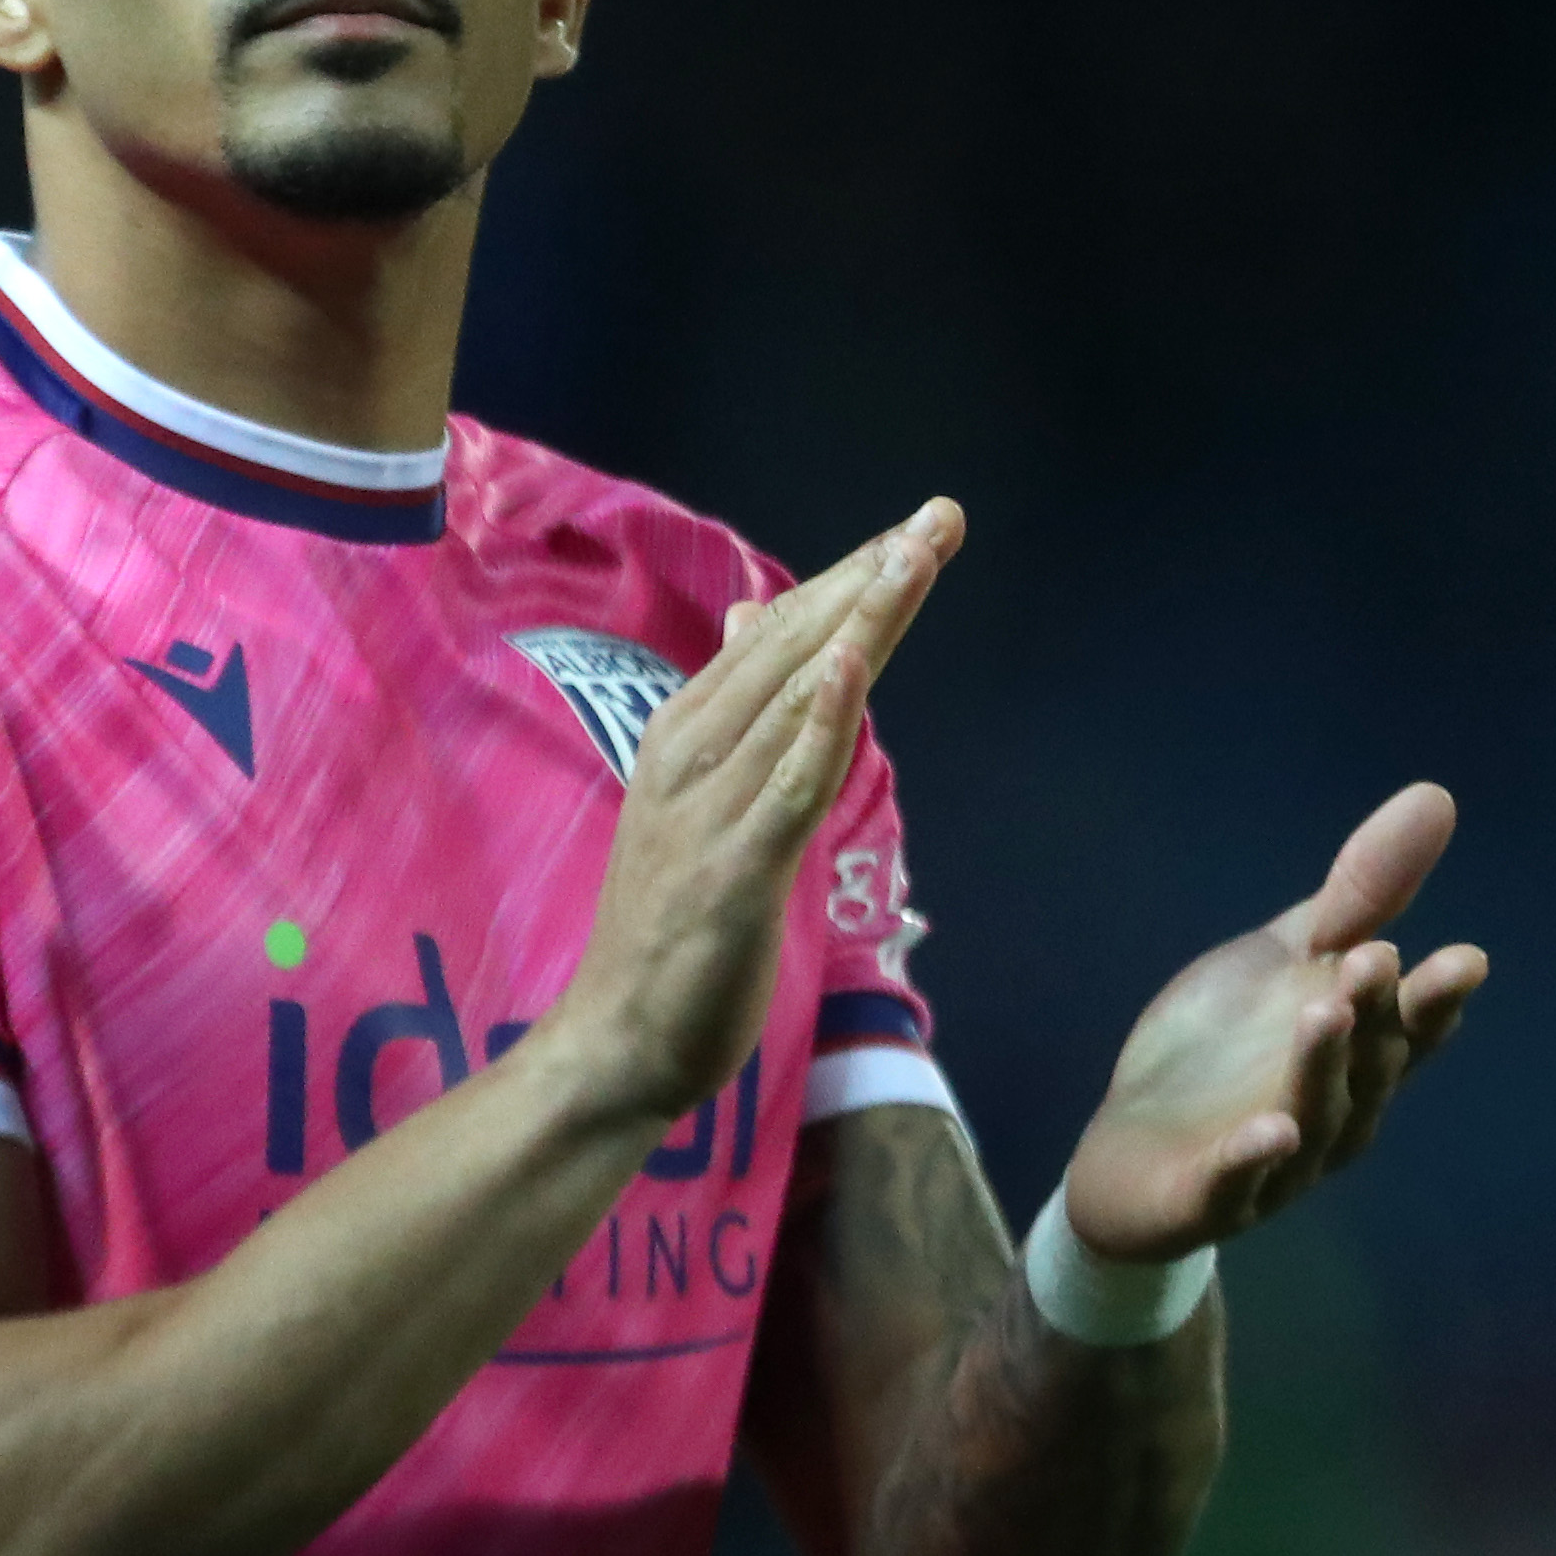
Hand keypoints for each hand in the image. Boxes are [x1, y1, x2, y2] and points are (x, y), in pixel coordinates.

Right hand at [545, 499, 962, 1125]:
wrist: (618, 1038)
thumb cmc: (667, 926)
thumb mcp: (698, 800)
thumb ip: (737, 711)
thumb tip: (763, 613)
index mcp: (685, 733)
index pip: (778, 636)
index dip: (849, 578)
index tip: (918, 527)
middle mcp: (692, 753)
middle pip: (794, 648)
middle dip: (868, 578)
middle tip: (937, 518)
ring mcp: (709, 807)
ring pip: (797, 697)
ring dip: (858, 623)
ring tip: (910, 557)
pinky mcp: (733, 868)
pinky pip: (786, 783)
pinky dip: (820, 720)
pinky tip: (854, 666)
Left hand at [1059, 783, 1490, 1263]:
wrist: (1130, 1154)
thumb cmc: (1225, 1051)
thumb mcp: (1286, 959)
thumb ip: (1358, 896)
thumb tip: (1436, 796)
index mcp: (1357, 1055)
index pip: (1410, 1028)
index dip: (1437, 999)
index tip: (1466, 957)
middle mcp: (1334, 1113)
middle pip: (1367, 1067)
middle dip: (1374, 1015)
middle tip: (1371, 959)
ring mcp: (1276, 1164)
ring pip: (1310, 1118)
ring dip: (1319, 1068)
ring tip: (1323, 1013)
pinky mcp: (1208, 1198)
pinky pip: (1234, 1185)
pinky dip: (1251, 1160)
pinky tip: (1265, 1133)